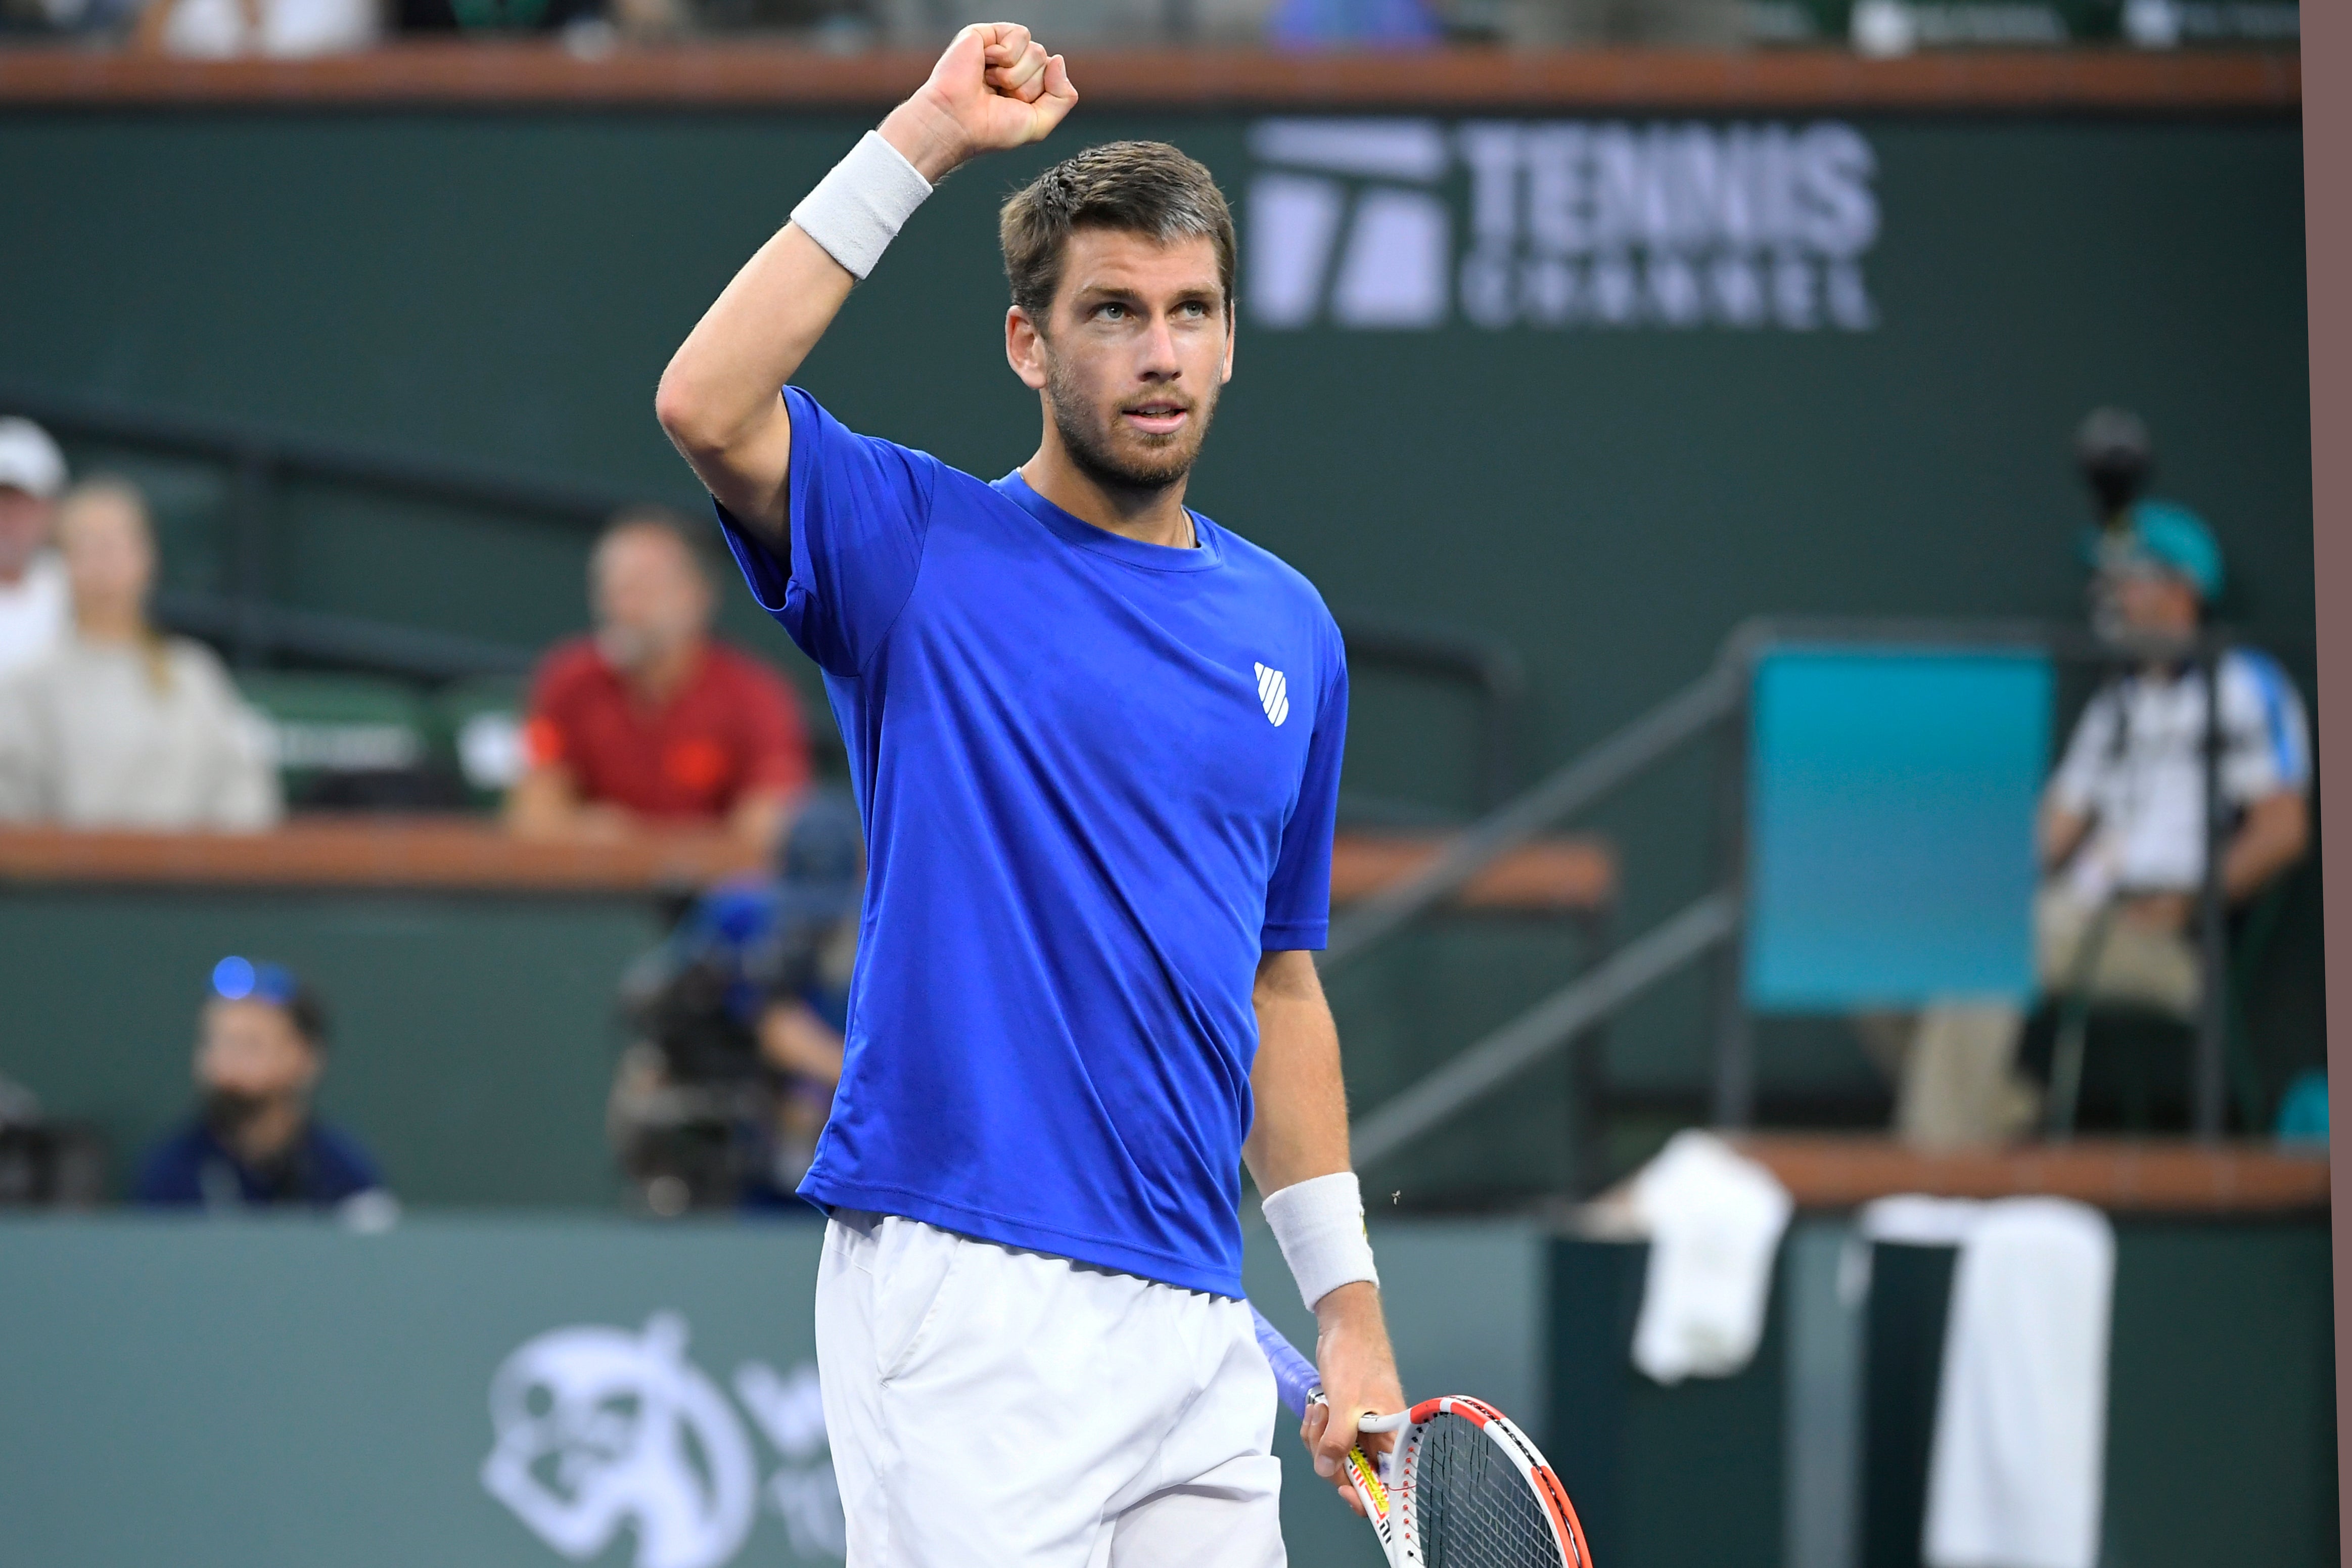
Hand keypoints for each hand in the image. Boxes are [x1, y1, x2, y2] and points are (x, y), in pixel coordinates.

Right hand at [880, 24, 1077, 183]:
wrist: (957, 121)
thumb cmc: (990, 128)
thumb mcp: (1039, 123)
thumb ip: (1063, 97)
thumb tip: (1058, 59)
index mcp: (1025, 84)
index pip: (1053, 76)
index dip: (1038, 94)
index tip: (1012, 107)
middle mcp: (1014, 65)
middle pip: (1045, 61)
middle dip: (1026, 85)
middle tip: (999, 95)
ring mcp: (1000, 49)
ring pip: (1036, 50)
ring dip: (1015, 74)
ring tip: (989, 82)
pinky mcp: (986, 34)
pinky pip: (1020, 34)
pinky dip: (1005, 55)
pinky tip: (984, 65)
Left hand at [1300, 1281, 1405, 1517]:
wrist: (1346, 1324)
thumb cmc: (1356, 1356)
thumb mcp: (1345, 1402)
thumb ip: (1338, 1440)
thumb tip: (1328, 1471)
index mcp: (1393, 1436)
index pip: (1387, 1482)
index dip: (1367, 1497)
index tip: (1345, 1494)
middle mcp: (1380, 1437)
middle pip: (1354, 1472)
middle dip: (1330, 1456)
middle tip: (1322, 1428)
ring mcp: (1361, 1429)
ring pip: (1336, 1456)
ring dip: (1319, 1438)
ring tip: (1319, 1408)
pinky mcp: (1345, 1419)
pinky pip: (1327, 1439)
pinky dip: (1316, 1429)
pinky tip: (1316, 1408)